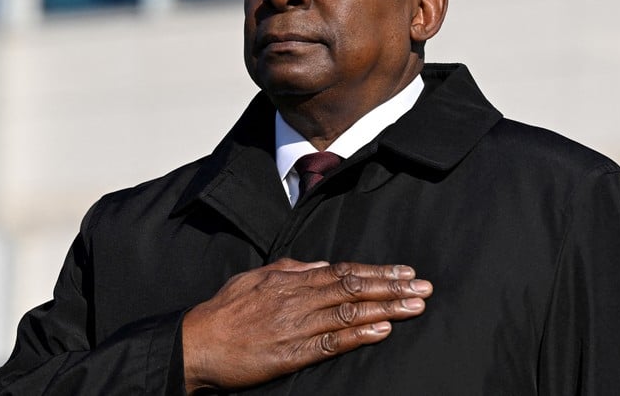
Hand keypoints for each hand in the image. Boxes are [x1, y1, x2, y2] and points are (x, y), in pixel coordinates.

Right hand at [180, 258, 432, 392]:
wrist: (197, 344)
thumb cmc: (225, 311)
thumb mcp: (256, 277)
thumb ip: (291, 269)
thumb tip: (322, 265)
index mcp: (291, 279)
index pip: (344, 272)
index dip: (376, 271)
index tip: (404, 271)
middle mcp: (299, 299)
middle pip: (354, 289)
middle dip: (392, 287)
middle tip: (423, 287)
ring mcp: (297, 326)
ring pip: (350, 313)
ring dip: (386, 308)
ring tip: (415, 306)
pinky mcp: (292, 354)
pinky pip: (331, 343)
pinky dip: (359, 336)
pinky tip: (383, 330)